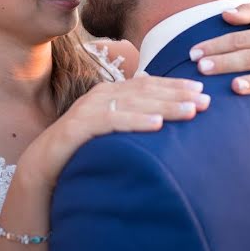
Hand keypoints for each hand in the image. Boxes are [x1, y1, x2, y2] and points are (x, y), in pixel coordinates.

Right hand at [19, 76, 209, 191]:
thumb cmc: (83, 149)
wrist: (44, 165)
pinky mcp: (80, 126)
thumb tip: (164, 118)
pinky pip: (112, 120)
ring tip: (190, 111)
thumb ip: (132, 119)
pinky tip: (157, 124)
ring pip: (133, 103)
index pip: (148, 85)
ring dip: (164, 105)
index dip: (175, 86)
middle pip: (145, 91)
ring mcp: (89, 108)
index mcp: (111, 92)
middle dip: (177, 94)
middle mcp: (101, 95)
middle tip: (206, 100)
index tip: (202, 90)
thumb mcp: (112, 131)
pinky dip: (136, 120)